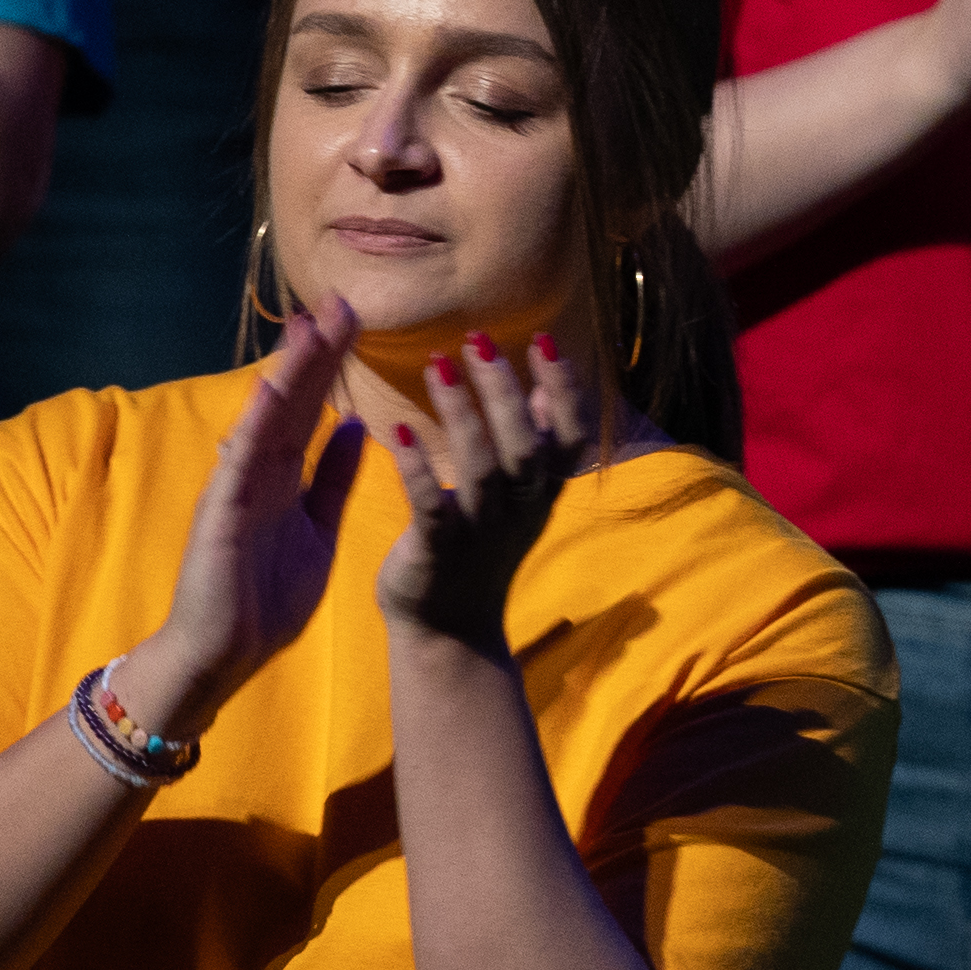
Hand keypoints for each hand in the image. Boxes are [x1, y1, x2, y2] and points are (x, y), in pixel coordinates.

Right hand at [123, 297, 367, 733]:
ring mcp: (236, 488)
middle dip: (315, 350)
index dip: (331, 362)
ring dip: (287, 373)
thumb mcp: (317, 528)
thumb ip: (333, 478)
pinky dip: (255, 425)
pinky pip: (240, 463)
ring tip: (311, 325)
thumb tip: (359, 426)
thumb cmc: (265, 598)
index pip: (311, 405)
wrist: (223, 655)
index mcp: (283, 475)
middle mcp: (257, 471)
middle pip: (290, 399)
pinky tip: (271, 389)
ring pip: (266, 418)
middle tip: (341, 298)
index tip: (356, 317)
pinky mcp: (220, 513)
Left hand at [379, 328, 593, 654]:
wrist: (448, 629)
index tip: (544, 340)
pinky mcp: (439, 552)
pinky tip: (398, 432)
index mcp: (544, 492)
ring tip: (436, 365)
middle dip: (503, 390)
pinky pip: (431, 509)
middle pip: (525, 446)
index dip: (565, 390)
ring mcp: (482, 533)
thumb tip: (549, 389)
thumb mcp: (521, 499)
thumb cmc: (480, 548)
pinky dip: (417, 471)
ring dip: (461, 414)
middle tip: (477, 340)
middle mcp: (521, 510)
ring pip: (482, 470)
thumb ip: (537, 446)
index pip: (572, 436)